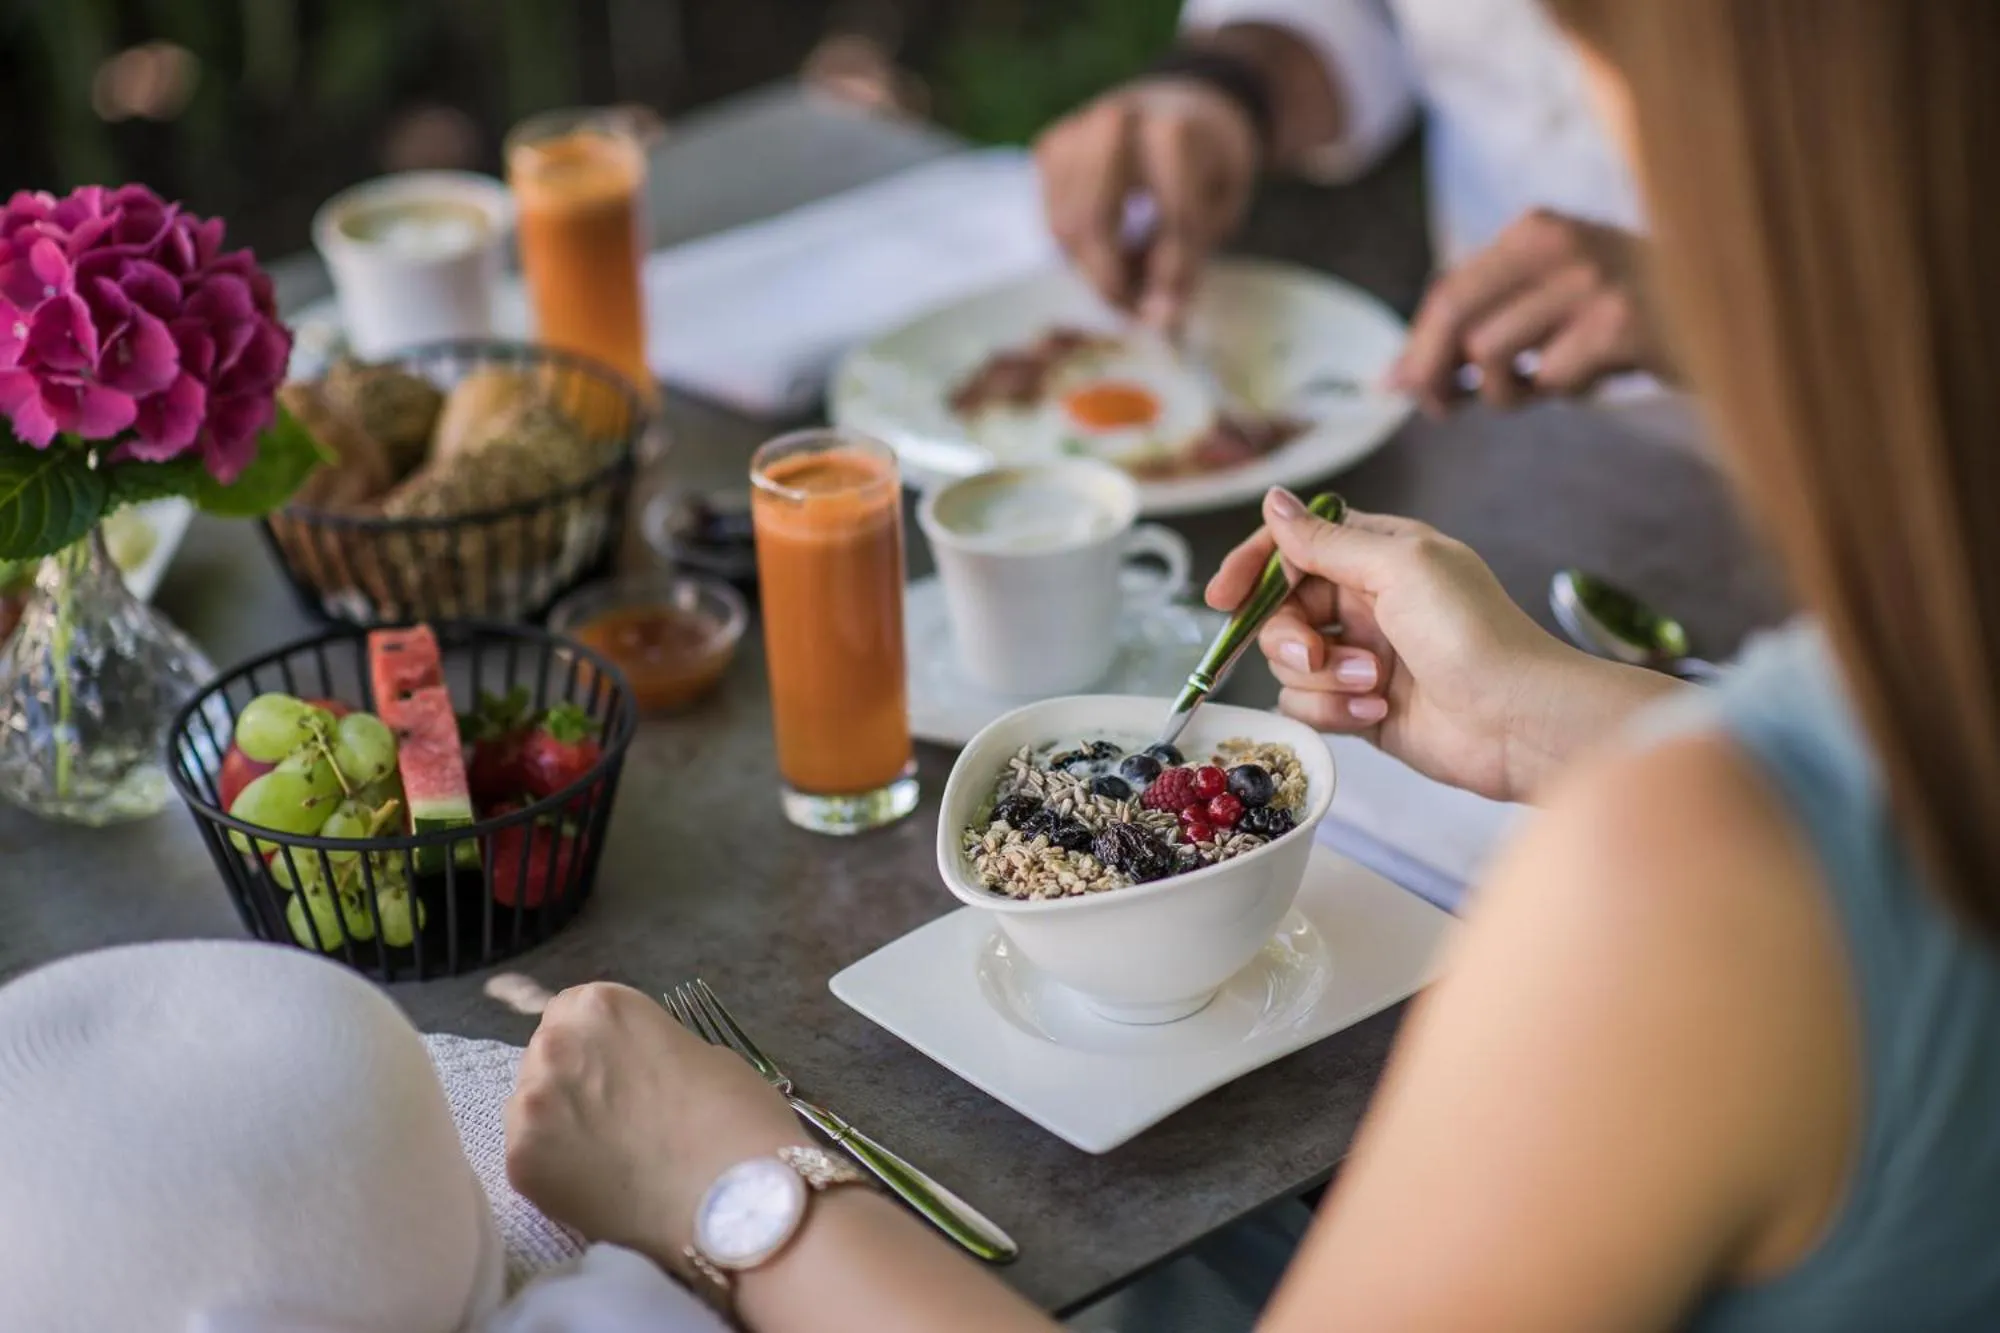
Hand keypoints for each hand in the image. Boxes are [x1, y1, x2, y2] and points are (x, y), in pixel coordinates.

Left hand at [506, 983, 805, 1266]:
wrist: (734, 1197)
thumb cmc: (735, 1114)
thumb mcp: (699, 1052)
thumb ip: (647, 1050)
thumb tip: (633, 1070)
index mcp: (600, 1006)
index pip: (572, 1011)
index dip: (595, 1044)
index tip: (616, 1070)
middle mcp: (554, 1045)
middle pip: (547, 1055)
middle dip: (573, 1080)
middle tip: (615, 1116)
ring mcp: (530, 1105)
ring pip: (531, 1108)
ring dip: (559, 1124)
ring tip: (606, 1157)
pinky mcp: (519, 1163)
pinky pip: (530, 1158)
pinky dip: (556, 1170)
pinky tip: (596, 1183)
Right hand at [1035, 78, 1258, 328]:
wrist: (1180, 103)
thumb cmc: (1206, 165)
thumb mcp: (1221, 207)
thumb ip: (1190, 256)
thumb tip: (1157, 320)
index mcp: (1174, 129)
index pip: (1170, 216)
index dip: (1171, 274)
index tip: (1170, 317)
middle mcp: (1114, 123)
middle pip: (1094, 223)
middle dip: (1110, 280)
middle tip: (1131, 312)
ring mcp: (1074, 133)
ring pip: (1064, 227)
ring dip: (1091, 269)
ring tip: (1124, 285)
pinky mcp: (1048, 148)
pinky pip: (1051, 218)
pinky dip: (1074, 248)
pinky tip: (1105, 249)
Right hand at [1206, 490, 1587, 802]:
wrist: (1519, 721)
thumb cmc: (1474, 633)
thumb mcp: (1400, 567)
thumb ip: (1328, 540)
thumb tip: (1274, 501)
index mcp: (1378, 554)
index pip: (1293, 548)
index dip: (1252, 569)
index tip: (1222, 597)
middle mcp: (1365, 602)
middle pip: (1279, 611)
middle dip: (1290, 637)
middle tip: (1318, 654)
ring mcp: (1361, 657)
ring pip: (1288, 664)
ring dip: (1324, 679)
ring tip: (1375, 688)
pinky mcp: (1359, 707)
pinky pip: (1307, 706)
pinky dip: (1334, 712)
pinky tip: (1377, 715)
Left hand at [1387, 210, 1668, 414]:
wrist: (1743, 305)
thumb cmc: (1637, 312)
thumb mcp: (1556, 298)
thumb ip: (1485, 324)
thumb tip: (1398, 378)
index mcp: (1536, 230)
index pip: (1447, 290)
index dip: (1417, 346)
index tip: (1402, 386)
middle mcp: (1558, 243)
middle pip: (1454, 317)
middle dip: (1434, 372)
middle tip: (1442, 409)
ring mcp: (1589, 280)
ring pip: (1492, 355)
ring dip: (1508, 391)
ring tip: (1545, 385)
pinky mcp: (1620, 323)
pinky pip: (1551, 380)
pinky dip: (1565, 392)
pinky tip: (1598, 377)